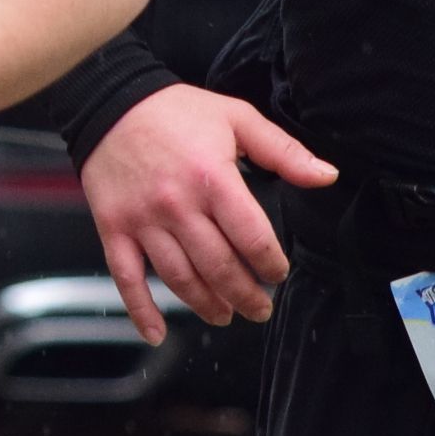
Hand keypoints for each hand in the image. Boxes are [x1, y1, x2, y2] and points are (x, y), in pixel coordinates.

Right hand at [79, 84, 332, 344]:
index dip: (270, 264)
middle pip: (219, 267)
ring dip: (206, 305)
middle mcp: (177, 204)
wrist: (108, 102)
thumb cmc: (174, 111)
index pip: (251, 237)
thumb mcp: (236, 118)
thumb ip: (283, 151)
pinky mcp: (113, 228)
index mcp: (212, 178)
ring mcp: (142, 220)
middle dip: (245, 296)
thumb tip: (326, 176)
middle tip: (259, 308)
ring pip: (179, 278)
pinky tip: (157, 332)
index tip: (277, 272)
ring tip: (224, 314)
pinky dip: (141, 311)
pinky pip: (126, 278)